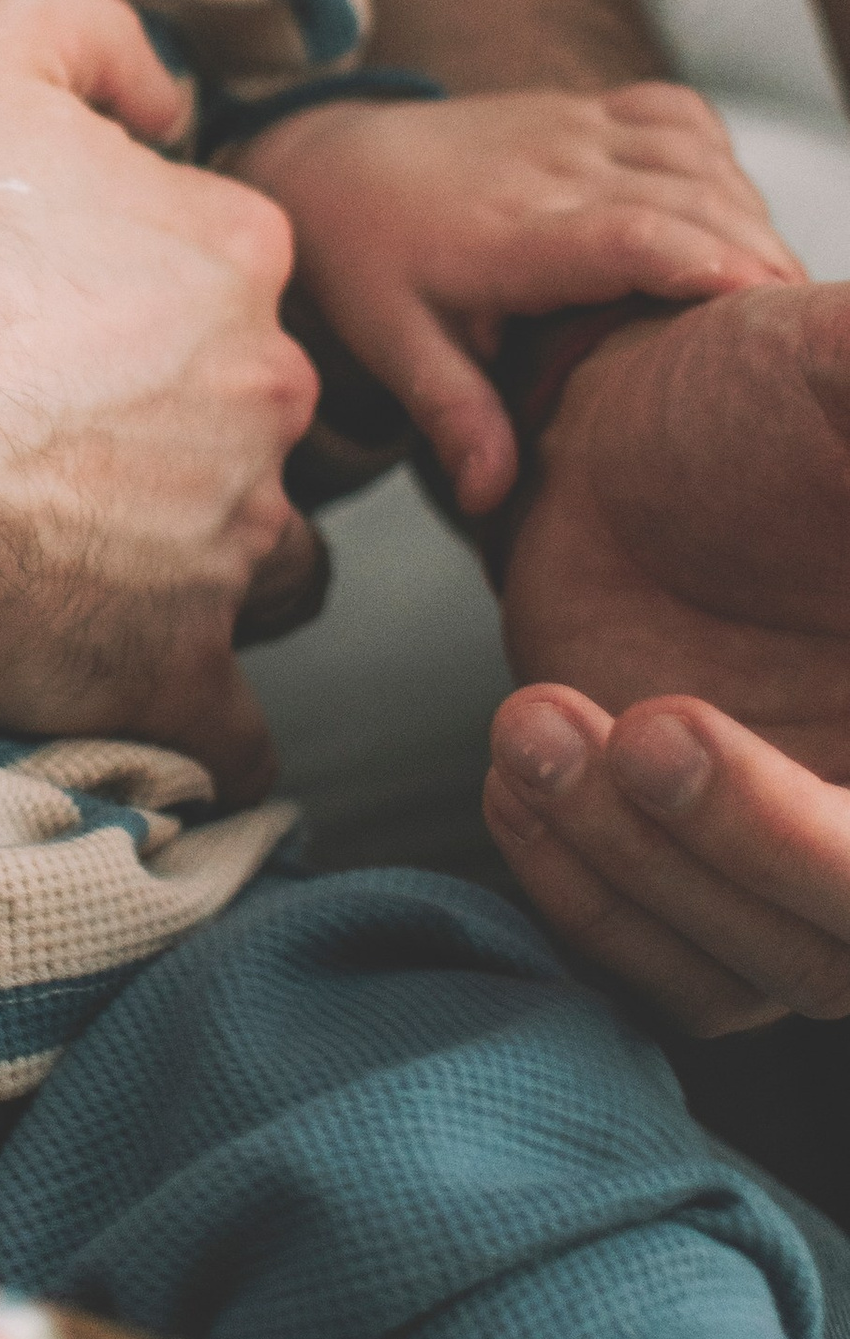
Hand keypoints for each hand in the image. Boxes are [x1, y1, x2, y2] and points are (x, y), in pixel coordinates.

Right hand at [0, 0, 320, 795]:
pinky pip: (231, 731)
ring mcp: (223, 544)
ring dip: (189, 563)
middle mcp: (263, 395)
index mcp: (232, 248)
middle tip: (30, 437)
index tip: (43, 325)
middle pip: (253, 419)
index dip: (140, 295)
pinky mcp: (167, 677)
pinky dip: (186, 714)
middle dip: (174, 430)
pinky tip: (107, 686)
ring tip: (57, 556)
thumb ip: (99, 34)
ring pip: (259, 562)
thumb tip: (172, 100)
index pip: (231, 275)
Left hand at [233, 83, 796, 512]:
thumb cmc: (368, 262)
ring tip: (777, 295)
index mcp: (507, 232)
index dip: (703, 261)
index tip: (764, 303)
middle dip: (758, 255)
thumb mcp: (393, 344)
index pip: (624, 234)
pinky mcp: (586, 108)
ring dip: (750, 214)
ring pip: (695, 154)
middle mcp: (549, 168)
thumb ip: (451, 413)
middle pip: (686, 195)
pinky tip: (734, 214)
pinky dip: (722, 160)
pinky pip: (678, 113)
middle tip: (796, 334)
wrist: (334, 162)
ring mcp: (571, 128)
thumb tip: (489, 497)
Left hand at [482, 280, 849, 1024]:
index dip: (841, 831)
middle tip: (650, 730)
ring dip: (648, 865)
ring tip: (537, 724)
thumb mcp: (835, 363)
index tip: (689, 724)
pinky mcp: (723, 902)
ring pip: (784, 967)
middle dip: (764, 845)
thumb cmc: (751, 400)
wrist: (624, 455)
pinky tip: (520, 777)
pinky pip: (679, 976)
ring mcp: (832, 871)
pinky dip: (590, 900)